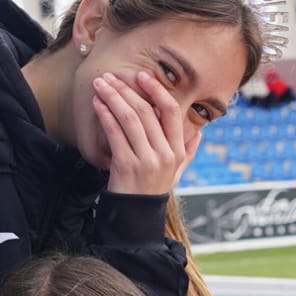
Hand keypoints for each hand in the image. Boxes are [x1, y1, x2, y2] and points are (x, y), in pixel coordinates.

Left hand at [92, 71, 192, 194]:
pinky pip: (115, 133)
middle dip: (126, 89)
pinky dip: (105, 115)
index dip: (156, 90)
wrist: (135, 219)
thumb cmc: (152, 192)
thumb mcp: (176, 174)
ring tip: (100, 85)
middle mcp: (164, 153)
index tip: (142, 76)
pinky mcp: (127, 166)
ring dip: (113, 97)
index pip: (171, 111)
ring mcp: (146, 160)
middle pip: (146, 111)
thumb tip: (199, 134)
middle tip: (111, 77)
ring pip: (129, 118)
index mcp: (177, 150)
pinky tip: (97, 104)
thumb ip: (188, 153)